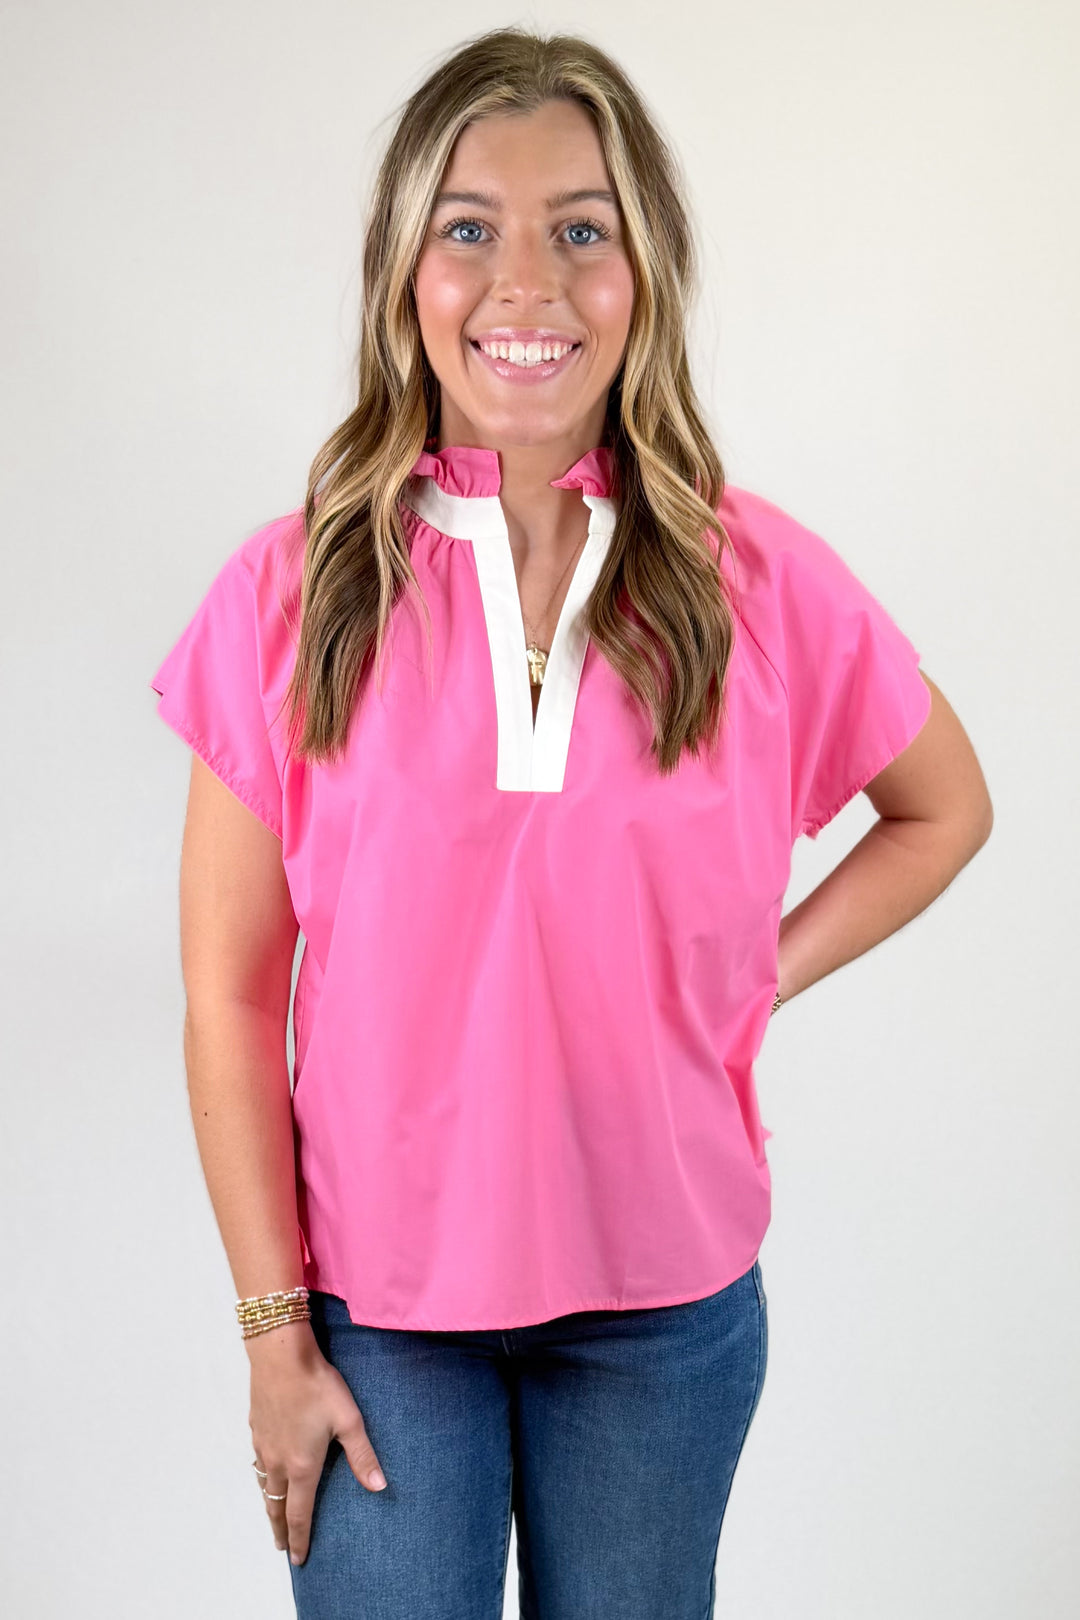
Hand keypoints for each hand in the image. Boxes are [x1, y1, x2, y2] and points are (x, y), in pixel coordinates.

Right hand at [247, 1326, 387, 1566]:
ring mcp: (263, 1445)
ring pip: (263, 1486)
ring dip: (268, 1505)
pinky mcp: (255, 1428)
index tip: (298, 1559)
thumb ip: (362, 1456)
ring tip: (273, 1515)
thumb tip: (379, 1487)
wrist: (281, 1356)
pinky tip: (265, 1471)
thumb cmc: (318, 1386)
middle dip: (280, 1530)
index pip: (299, 1513)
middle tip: (283, 1548)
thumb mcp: (348, 1420)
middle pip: (276, 1506)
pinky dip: (261, 1478)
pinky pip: (257, 1463)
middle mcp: (278, 1462)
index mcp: (302, 1466)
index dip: (300, 1539)